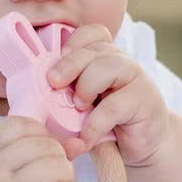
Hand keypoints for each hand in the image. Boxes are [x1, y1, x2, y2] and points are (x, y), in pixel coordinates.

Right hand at [0, 116, 87, 181]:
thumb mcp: (11, 168)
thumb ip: (43, 148)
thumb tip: (80, 143)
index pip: (21, 125)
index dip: (40, 135)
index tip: (39, 154)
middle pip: (44, 144)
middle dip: (57, 157)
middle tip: (51, 177)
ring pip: (58, 166)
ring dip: (66, 176)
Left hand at [46, 24, 170, 166]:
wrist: (145, 147)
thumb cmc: (109, 125)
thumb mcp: (85, 108)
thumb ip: (66, 100)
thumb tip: (36, 112)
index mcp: (105, 58)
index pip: (91, 34)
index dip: (72, 44)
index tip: (58, 68)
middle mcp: (122, 63)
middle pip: (93, 49)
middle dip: (68, 65)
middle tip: (53, 84)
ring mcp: (135, 79)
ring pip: (106, 67)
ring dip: (85, 87)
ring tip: (79, 109)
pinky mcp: (144, 101)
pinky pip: (113, 106)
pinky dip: (94, 124)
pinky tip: (87, 138)